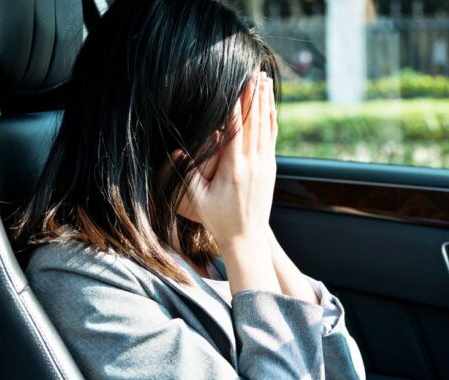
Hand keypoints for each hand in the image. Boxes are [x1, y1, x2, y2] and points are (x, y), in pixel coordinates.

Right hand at [185, 71, 277, 250]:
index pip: (235, 131)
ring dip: (265, 103)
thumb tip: (177, 151)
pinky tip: (271, 106)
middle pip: (255, 124)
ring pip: (266, 127)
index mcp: (233, 170)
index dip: (236, 107)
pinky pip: (272, 138)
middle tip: (254, 74)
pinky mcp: (270, 169)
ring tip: (264, 82)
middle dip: (254, 97)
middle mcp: (253, 165)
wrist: (247, 237)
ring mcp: (264, 166)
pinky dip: (272, 119)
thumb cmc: (218, 219)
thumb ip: (187, 174)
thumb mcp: (196, 199)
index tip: (237, 86)